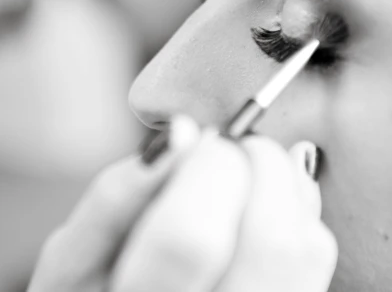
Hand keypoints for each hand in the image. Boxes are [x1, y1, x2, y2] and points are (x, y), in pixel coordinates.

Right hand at [28, 117, 336, 291]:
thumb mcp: (73, 257)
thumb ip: (117, 195)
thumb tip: (183, 132)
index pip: (191, 238)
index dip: (205, 168)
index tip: (197, 138)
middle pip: (272, 245)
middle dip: (260, 164)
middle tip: (232, 146)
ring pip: (308, 250)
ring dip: (285, 184)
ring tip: (246, 171)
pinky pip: (318, 258)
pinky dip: (299, 210)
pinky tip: (264, 201)